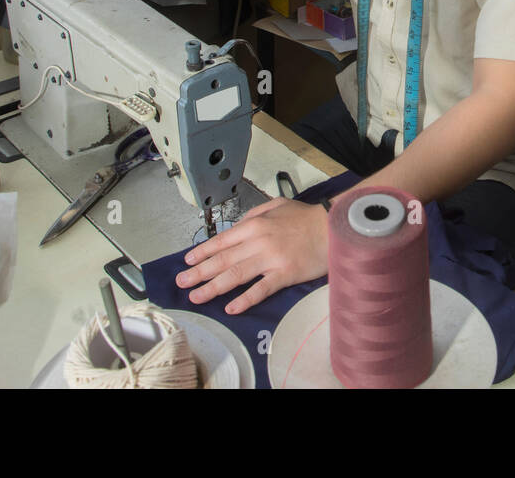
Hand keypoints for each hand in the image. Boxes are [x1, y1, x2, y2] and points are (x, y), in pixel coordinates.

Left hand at [175, 199, 328, 313]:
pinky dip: (245, 299)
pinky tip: (231, 308)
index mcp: (254, 224)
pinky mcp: (284, 274)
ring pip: (235, 275)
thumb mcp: (277, 205)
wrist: (332, 226)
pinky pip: (260, 289)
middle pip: (222, 260)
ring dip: (213, 287)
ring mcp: (270, 259)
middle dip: (199, 272)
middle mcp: (257, 241)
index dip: (202, 252)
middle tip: (182, 283)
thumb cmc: (305, 217)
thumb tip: (236, 227)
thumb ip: (254, 214)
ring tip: (196, 297)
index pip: (221, 241)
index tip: (187, 262)